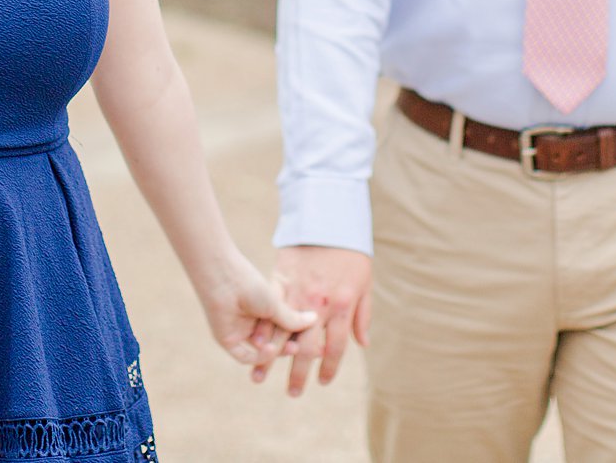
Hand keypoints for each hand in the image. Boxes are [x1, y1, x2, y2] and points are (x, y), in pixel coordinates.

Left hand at [198, 251, 318, 368]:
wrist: (225, 278)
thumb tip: (315, 320)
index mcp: (263, 310)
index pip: (283, 330)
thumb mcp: (275, 303)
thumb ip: (292, 318)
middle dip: (289, 348)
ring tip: (292, 347)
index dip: (298, 337)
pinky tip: (270, 350)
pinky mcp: (227, 340)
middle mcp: (252, 323)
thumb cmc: (250, 284)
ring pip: (260, 351)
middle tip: (306, 349)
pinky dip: (257, 357)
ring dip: (276, 353)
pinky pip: (244, 356)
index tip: (316, 342)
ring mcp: (239, 332)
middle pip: (274, 343)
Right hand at [259, 245, 372, 395]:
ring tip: (259, 377)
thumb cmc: (350, 253)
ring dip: (270, 357)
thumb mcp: (364, 283)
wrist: (328, 221)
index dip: (329, 368)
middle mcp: (318, 305)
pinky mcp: (280, 281)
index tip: (323, 382)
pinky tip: (251, 344)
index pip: (335, 347)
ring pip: (282, 332)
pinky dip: (260, 330)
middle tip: (293, 394)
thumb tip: (363, 343)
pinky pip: (268, 310)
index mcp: (341, 307)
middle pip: (307, 348)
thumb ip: (363, 315)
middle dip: (298, 374)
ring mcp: (297, 293)